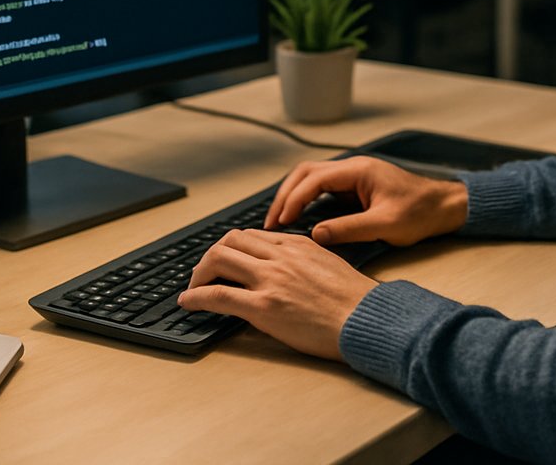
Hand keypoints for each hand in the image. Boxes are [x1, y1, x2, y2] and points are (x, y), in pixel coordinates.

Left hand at [176, 229, 376, 358]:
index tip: (224, 260)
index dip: (231, 247)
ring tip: (193, 288)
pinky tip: (188, 303)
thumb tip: (284, 270)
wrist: (367, 319)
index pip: (251, 235)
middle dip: (211, 256)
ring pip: (218, 259)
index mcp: (297, 244)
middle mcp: (280, 256)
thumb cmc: (355, 301)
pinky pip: (218, 294)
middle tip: (204, 273)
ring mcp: (270, 279)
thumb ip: (303, 261)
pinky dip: (196, 296)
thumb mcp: (329, 265)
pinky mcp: (264, 306)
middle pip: (229, 241)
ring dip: (199, 273)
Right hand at [265, 156, 467, 246]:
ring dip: (293, 197)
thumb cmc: (421, 212)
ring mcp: (353, 177)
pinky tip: (299, 219)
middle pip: (306, 173)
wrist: (445, 207)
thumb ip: (349, 229)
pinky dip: (306, 201)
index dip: (293, 200)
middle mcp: (353, 168)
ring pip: (312, 179)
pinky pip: (323, 190)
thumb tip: (315, 235)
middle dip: (285, 196)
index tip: (280, 221)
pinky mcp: (356, 188)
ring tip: (279, 221)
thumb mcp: (385, 225)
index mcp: (358, 170)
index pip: (314, 179)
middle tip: (271, 222)